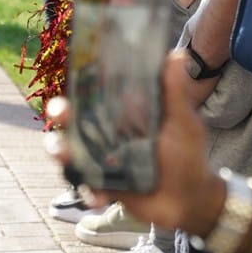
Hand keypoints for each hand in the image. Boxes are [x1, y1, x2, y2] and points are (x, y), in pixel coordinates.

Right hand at [44, 54, 227, 235]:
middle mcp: (107, 136)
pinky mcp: (104, 188)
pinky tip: (99, 195)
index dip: (79, 86)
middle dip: (60, 115)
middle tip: (60, 112)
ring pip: (71, 154)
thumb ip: (175, 92)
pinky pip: (87, 188)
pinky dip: (90, 191)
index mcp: (122, 116)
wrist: (191, 199)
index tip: (72, 76)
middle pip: (73, 121)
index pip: (95, 96)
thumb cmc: (187, 154)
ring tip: (64, 154)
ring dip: (61, 152)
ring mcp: (102, 162)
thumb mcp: (182, 122)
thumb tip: (177, 53)